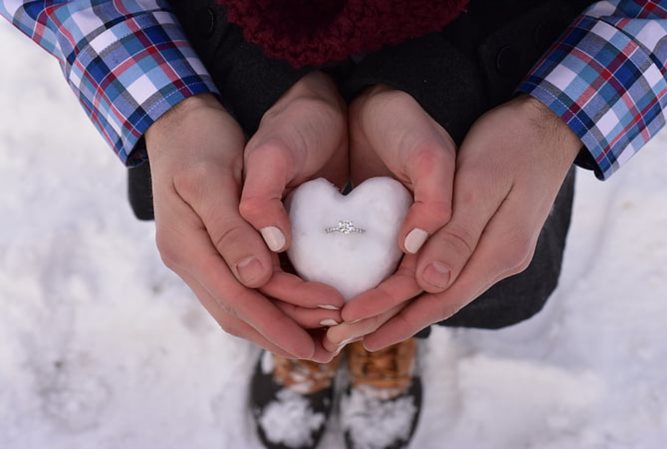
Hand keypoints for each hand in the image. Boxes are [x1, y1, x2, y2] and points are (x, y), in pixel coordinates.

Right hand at [146, 72, 347, 361]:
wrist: (178, 120)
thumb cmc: (197, 141)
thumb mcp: (211, 177)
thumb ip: (231, 229)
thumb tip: (256, 280)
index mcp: (186, 246)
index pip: (238, 297)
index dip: (280, 320)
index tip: (321, 333)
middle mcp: (190, 260)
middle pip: (239, 313)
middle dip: (284, 334)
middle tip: (328, 350)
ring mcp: (199, 258)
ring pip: (239, 308)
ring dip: (279, 326)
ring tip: (320, 340)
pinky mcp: (212, 252)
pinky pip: (241, 292)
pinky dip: (271, 307)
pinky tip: (298, 311)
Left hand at [334, 95, 581, 351]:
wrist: (548, 123)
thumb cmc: (512, 144)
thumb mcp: (482, 183)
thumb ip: (459, 235)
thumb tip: (431, 285)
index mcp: (499, 251)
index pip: (440, 297)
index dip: (397, 316)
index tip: (355, 327)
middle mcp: (499, 260)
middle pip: (439, 301)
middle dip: (393, 320)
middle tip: (347, 335)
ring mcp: (496, 251)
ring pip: (443, 289)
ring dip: (404, 307)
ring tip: (365, 322)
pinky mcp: (490, 238)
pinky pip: (450, 270)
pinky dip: (419, 284)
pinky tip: (399, 288)